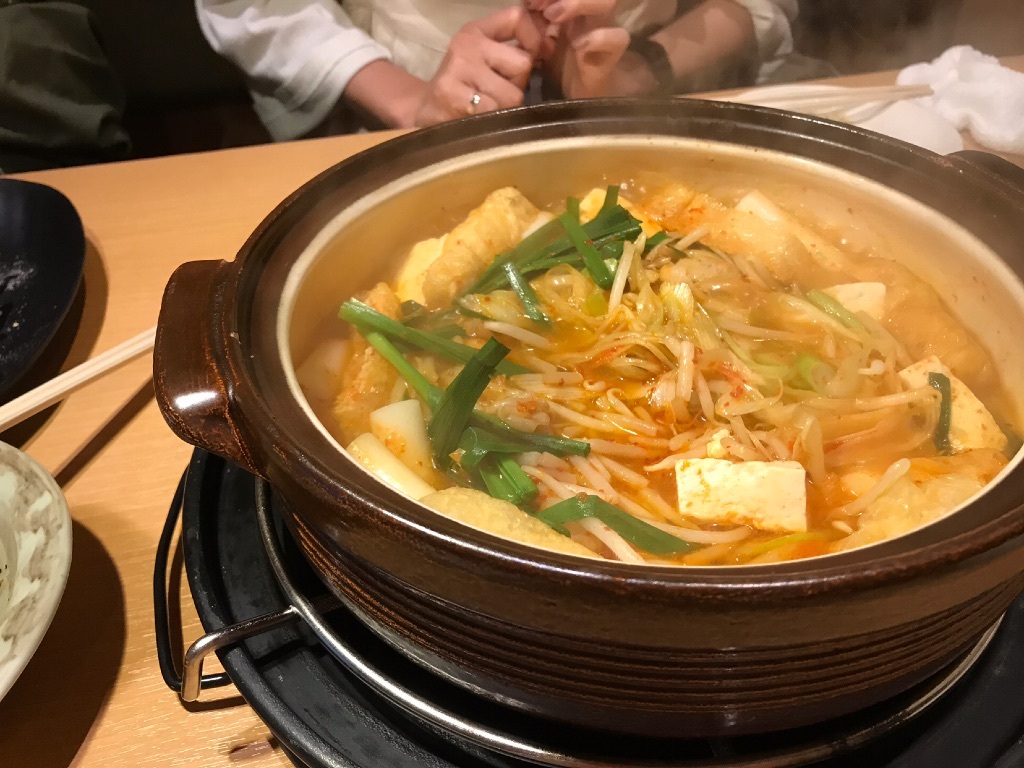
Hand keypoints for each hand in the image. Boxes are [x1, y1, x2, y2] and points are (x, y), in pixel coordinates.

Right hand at [410, 6, 547, 125]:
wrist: (426, 110)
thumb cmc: (463, 86)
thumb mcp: (484, 58)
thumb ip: (514, 48)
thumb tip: (551, 45)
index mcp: (476, 31)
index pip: (517, 18)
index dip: (534, 39)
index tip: (536, 57)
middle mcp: (467, 45)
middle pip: (523, 64)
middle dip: (518, 84)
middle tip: (498, 93)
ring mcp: (459, 69)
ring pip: (513, 94)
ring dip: (506, 108)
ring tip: (487, 107)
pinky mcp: (452, 95)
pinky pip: (494, 112)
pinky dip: (492, 122)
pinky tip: (478, 118)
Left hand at [527, 0, 659, 98]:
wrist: (575, 96)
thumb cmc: (558, 65)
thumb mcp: (539, 40)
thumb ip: (534, 21)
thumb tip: (524, 6)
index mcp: (575, 6)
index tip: (529, 2)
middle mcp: (592, 13)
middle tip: (538, 6)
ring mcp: (605, 29)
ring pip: (607, 2)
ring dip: (578, 3)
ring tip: (552, 16)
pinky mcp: (613, 52)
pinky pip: (617, 37)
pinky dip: (597, 38)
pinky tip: (577, 46)